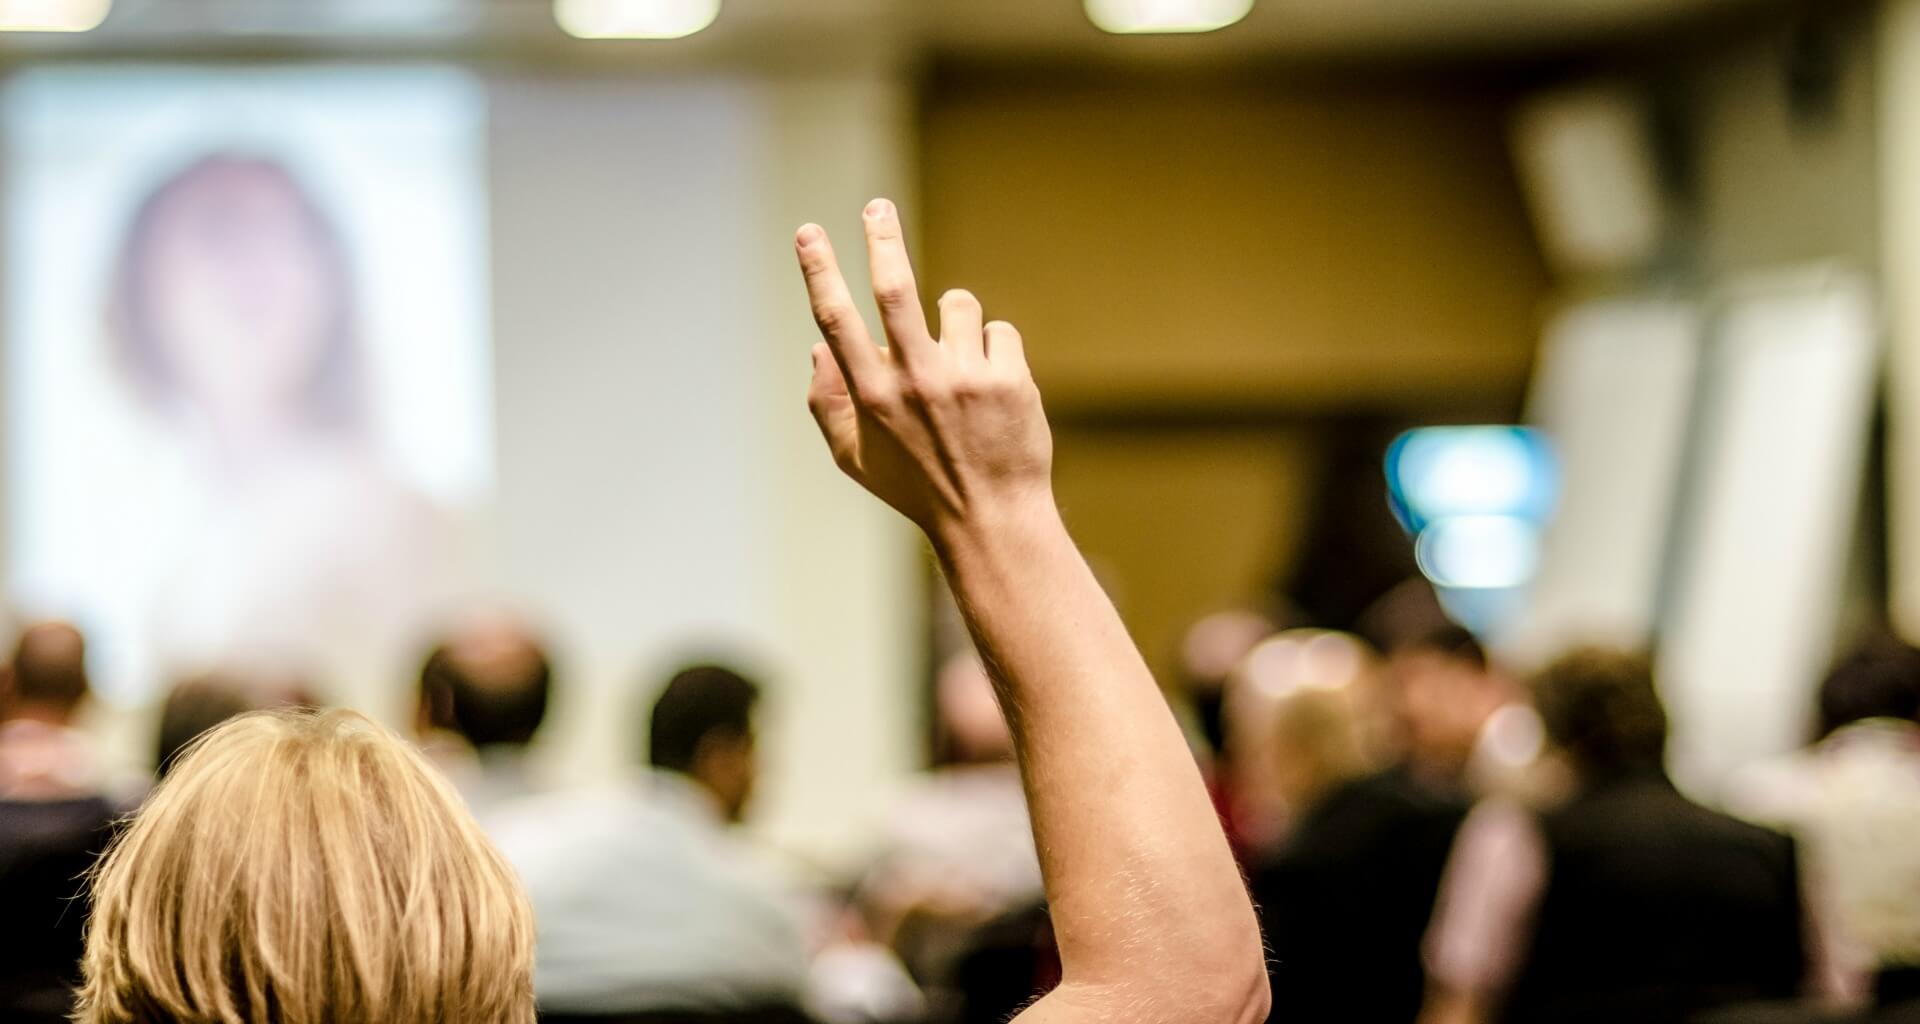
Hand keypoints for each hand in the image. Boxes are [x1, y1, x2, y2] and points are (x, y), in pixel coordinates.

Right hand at [796, 199, 1053, 546]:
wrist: (992, 519)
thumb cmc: (917, 488)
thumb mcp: (855, 459)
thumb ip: (827, 403)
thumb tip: (817, 345)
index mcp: (872, 397)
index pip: (837, 320)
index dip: (820, 271)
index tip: (809, 231)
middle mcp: (915, 381)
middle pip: (895, 289)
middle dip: (882, 239)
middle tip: (878, 206)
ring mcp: (965, 378)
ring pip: (959, 305)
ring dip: (958, 323)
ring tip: (963, 368)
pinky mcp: (1009, 379)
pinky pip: (999, 332)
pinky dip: (996, 351)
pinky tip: (995, 391)